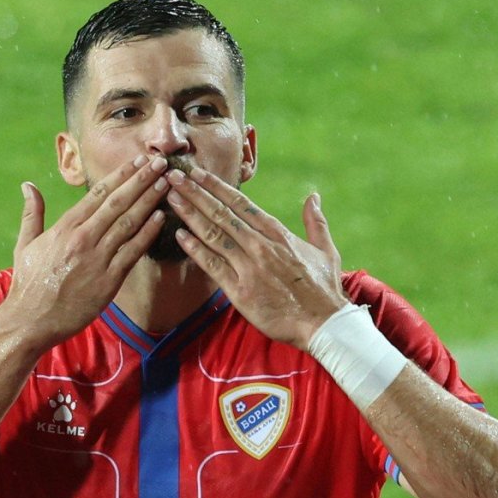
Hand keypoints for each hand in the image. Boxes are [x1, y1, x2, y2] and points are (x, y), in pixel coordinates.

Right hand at [3, 155, 169, 348]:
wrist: (30, 320)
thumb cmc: (28, 283)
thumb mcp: (25, 244)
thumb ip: (32, 213)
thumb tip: (27, 186)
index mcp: (65, 227)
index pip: (98, 193)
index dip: (121, 175)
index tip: (137, 161)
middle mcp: (83, 238)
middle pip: (118, 202)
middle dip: (141, 180)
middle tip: (160, 162)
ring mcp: (98, 258)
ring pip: (129, 222)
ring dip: (150, 200)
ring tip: (166, 183)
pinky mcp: (109, 280)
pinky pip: (133, 252)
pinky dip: (148, 233)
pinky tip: (161, 218)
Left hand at [165, 166, 348, 350]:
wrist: (323, 323)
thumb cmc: (324, 288)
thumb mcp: (326, 250)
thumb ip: (316, 221)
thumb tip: (313, 196)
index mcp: (278, 233)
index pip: (241, 204)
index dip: (217, 187)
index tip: (198, 174)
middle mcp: (260, 245)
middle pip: (222, 213)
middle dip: (196, 193)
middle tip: (174, 177)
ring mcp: (249, 267)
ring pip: (213, 234)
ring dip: (190, 214)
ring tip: (171, 198)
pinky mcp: (240, 290)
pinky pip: (212, 265)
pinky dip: (195, 249)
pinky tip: (179, 235)